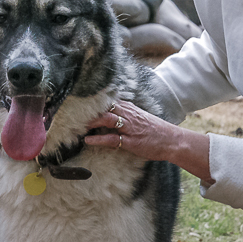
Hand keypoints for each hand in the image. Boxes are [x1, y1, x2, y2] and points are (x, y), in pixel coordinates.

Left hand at [84, 99, 212, 182]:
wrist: (172, 140)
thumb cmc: (154, 130)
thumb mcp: (138, 117)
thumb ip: (123, 113)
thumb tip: (107, 113)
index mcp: (128, 107)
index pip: (106, 100)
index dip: (90, 101)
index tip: (74, 102)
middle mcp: (127, 114)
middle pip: (102, 107)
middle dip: (85, 110)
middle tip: (70, 114)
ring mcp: (129, 127)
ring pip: (105, 119)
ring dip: (89, 122)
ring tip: (75, 125)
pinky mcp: (130, 141)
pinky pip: (111, 138)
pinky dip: (98, 139)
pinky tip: (87, 140)